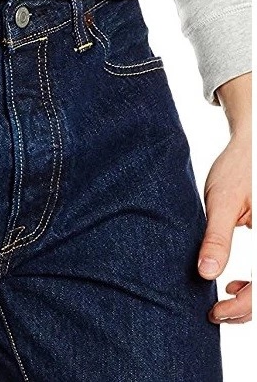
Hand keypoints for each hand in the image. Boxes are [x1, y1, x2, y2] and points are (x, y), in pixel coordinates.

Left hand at [198, 73, 251, 323]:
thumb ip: (216, 238)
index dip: (244, 307)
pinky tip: (232, 283)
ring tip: (223, 299)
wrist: (252, 145)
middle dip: (247, 308)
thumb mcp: (223, 202)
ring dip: (252, 298)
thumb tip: (206, 274)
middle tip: (215, 312)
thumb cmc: (239, 168)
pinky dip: (255, 285)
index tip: (215, 311)